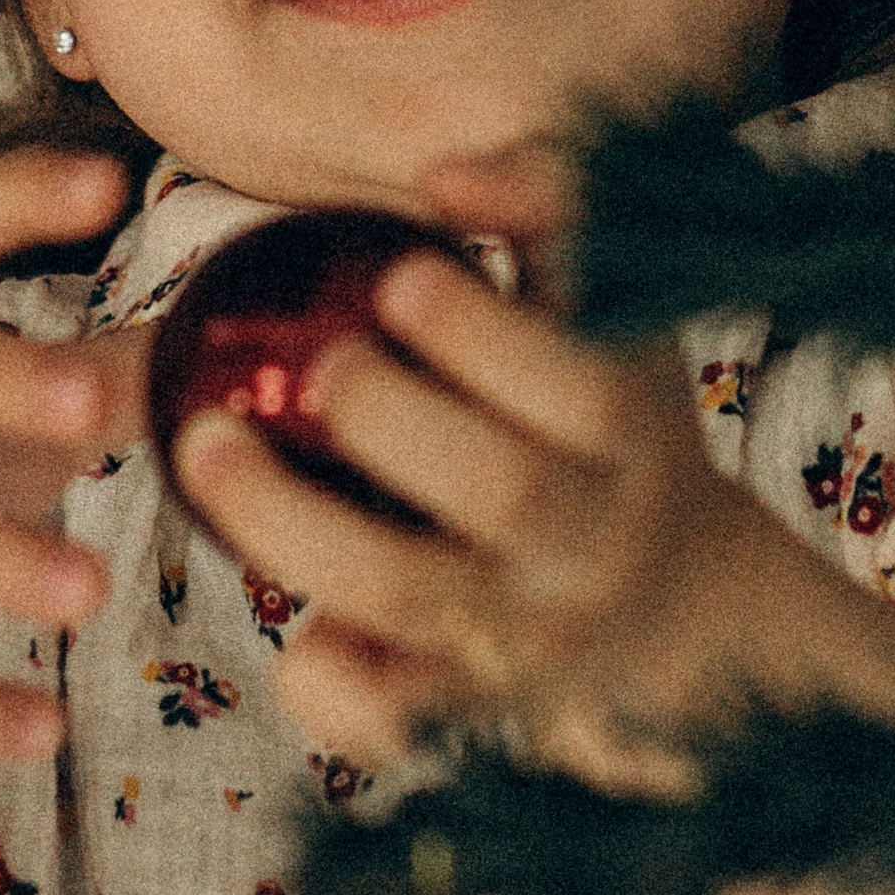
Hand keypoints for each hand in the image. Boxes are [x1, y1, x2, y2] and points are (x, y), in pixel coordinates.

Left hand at [171, 248, 894, 780]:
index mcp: (631, 432)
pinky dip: (336, 689)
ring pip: (415, 596)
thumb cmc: (613, 436)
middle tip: (320, 367)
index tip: (400, 279)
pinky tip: (295, 642)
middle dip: (396, 422)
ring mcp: (530, 639)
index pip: (580, 389)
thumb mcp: (615, 322)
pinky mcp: (469, 714)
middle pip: (504, 492)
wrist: (689, 625)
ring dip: (300, 526)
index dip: (488, 337)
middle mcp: (590, 541)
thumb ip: (545, 219)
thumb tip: (442, 175)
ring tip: (206, 446)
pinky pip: (393, 719)